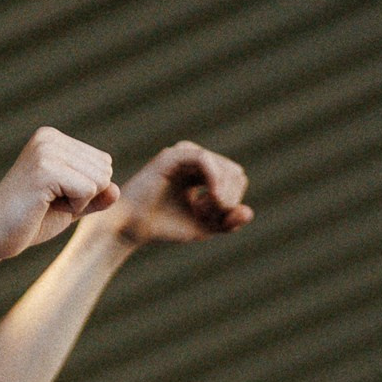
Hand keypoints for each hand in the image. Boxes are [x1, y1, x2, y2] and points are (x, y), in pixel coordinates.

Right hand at [0, 126, 118, 264]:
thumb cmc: (29, 221)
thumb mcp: (70, 206)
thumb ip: (95, 197)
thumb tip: (117, 189)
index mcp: (53, 138)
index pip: (103, 162)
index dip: (87, 191)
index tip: (55, 198)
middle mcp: (49, 137)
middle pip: (105, 169)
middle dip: (85, 197)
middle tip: (50, 204)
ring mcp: (46, 150)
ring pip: (100, 179)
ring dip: (79, 203)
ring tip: (47, 205)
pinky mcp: (45, 169)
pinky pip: (88, 190)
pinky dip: (75, 208)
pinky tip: (46, 208)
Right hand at [109, 142, 252, 246]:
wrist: (132, 227)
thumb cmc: (165, 226)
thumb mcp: (204, 227)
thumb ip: (228, 222)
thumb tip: (249, 213)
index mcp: (203, 173)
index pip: (236, 179)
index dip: (232, 202)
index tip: (214, 220)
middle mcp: (195, 159)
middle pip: (235, 172)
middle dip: (228, 200)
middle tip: (207, 216)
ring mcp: (185, 154)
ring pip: (225, 167)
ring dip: (222, 195)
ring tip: (201, 211)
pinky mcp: (174, 155)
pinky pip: (206, 161)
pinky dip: (215, 181)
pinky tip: (211, 198)